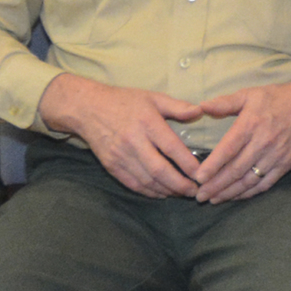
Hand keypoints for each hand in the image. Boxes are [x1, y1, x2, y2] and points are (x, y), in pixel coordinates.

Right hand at [38, 72, 205, 197]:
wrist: (87, 108)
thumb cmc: (124, 101)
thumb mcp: (152, 97)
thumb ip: (177, 106)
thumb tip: (200, 111)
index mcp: (147, 123)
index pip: (172, 148)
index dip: (189, 164)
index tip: (203, 174)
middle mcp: (133, 142)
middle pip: (160, 170)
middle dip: (180, 184)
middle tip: (195, 191)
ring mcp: (120, 156)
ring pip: (147, 181)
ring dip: (167, 191)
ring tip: (182, 193)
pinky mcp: (111, 165)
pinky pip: (133, 184)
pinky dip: (149, 192)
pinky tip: (162, 193)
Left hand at [189, 72, 290, 203]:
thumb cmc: (278, 98)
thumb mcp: (250, 94)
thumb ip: (225, 102)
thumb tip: (201, 106)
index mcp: (251, 124)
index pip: (228, 150)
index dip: (212, 166)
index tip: (198, 178)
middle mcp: (263, 143)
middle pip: (236, 170)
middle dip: (216, 185)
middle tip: (200, 196)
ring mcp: (276, 156)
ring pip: (249, 180)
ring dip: (230, 192)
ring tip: (214, 200)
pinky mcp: (286, 164)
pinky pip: (265, 183)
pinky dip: (250, 192)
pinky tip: (237, 196)